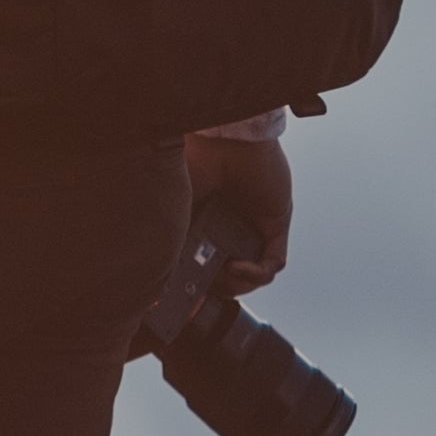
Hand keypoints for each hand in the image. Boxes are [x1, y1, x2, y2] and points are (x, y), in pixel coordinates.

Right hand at [180, 130, 291, 298]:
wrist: (226, 139)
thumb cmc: (197, 163)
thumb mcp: (176, 209)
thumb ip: (175, 242)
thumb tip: (159, 281)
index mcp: (206, 219)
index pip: (206, 263)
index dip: (199, 284)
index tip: (187, 297)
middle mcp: (231, 224)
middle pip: (231, 275)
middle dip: (219, 289)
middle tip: (205, 290)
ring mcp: (255, 226)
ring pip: (253, 275)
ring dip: (239, 285)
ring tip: (224, 274)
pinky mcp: (276, 224)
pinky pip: (273, 262)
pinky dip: (257, 273)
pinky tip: (239, 266)